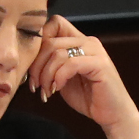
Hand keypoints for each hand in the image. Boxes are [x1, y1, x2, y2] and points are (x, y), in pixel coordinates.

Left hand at [29, 17, 138, 134]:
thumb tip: (26, 56)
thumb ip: (50, 62)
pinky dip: (58, 78)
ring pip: (57, 54)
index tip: (31, 64)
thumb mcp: (61, 75)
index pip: (54, 23)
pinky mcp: (100, 64)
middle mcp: (88, 41)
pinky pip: (70, 64)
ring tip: (45, 90)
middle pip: (50, 41)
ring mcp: (96, 51)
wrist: (112, 115)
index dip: (38, 41)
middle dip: (36, 64)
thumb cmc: (87, 96)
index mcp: (79, 41)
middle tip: (34, 84)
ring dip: (45, 75)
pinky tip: (57, 89)